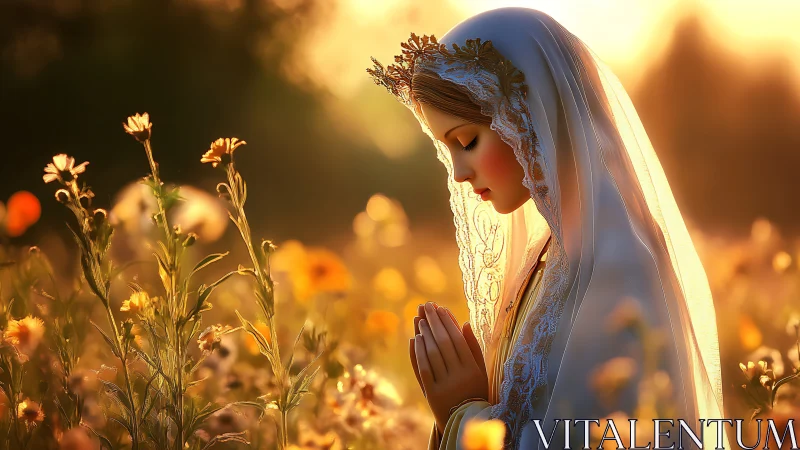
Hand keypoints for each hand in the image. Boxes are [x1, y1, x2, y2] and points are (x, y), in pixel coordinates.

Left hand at [409, 303, 488, 432]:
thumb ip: (474, 348)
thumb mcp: (480, 371)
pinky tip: (415, 339)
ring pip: (433, 355)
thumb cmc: (475, 390)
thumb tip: (465, 323)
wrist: (465, 421)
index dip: (448, 322)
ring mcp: (446, 386)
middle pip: (444, 344)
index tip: (441, 308)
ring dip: (425, 335)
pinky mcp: (432, 394)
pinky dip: (419, 353)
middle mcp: (460, 377)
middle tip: (427, 307)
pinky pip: (424, 369)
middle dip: (435, 323)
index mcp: (473, 370)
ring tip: (420, 320)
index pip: (458, 340)